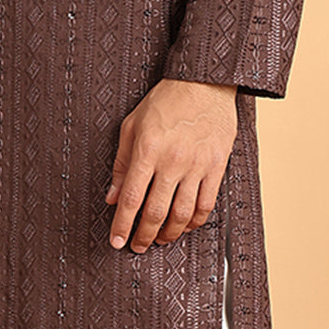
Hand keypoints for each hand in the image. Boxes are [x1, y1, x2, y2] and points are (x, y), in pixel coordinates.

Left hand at [107, 79, 236, 252]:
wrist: (204, 82)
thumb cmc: (165, 101)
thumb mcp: (132, 125)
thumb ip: (122, 163)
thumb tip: (112, 196)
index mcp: (148, 149)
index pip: (131, 198)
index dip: (122, 224)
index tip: (116, 241)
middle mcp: (172, 161)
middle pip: (156, 212)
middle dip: (144, 236)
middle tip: (137, 246)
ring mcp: (197, 165)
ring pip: (182, 214)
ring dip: (169, 234)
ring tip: (160, 240)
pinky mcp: (217, 166)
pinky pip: (206, 204)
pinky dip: (194, 222)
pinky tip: (185, 226)